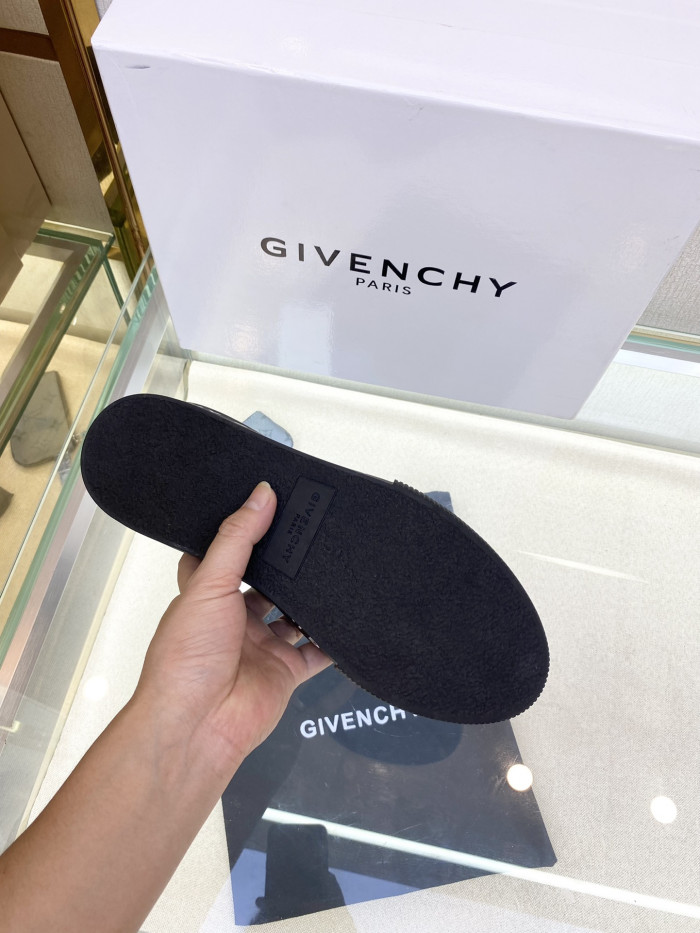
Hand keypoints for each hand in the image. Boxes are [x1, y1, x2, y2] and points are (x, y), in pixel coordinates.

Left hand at [134, 481, 331, 775]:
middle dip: (288, 567)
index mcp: (206, 596)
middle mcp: (233, 621)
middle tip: (313, 538)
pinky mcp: (283, 673)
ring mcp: (260, 648)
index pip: (225, 555)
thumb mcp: (209, 585)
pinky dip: (332, 641)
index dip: (244, 533)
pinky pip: (315, 653)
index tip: (268, 508)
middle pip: (267, 584)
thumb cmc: (183, 662)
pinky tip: (347, 622)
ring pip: (294, 617)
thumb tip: (259, 496)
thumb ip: (237, 539)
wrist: (197, 725)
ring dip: (312, 601)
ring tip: (334, 571)